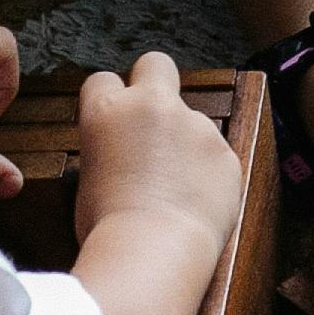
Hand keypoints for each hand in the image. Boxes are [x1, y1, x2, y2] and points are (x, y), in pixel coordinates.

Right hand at [75, 49, 243, 260]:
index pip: (102, 80)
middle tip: (151, 118)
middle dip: (152, 82)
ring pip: (192, 118)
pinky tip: (196, 201)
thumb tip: (116, 154)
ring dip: (185, 141)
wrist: (153, 250)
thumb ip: (107, 151)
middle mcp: (153, 107)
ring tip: (175, 188)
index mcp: (108, 112)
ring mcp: (195, 125)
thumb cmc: (109, 229)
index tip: (112, 120)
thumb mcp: (88, 181)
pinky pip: (215, 153)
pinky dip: (208, 170)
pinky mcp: (225, 150)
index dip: (107, 99)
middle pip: (155, 64)